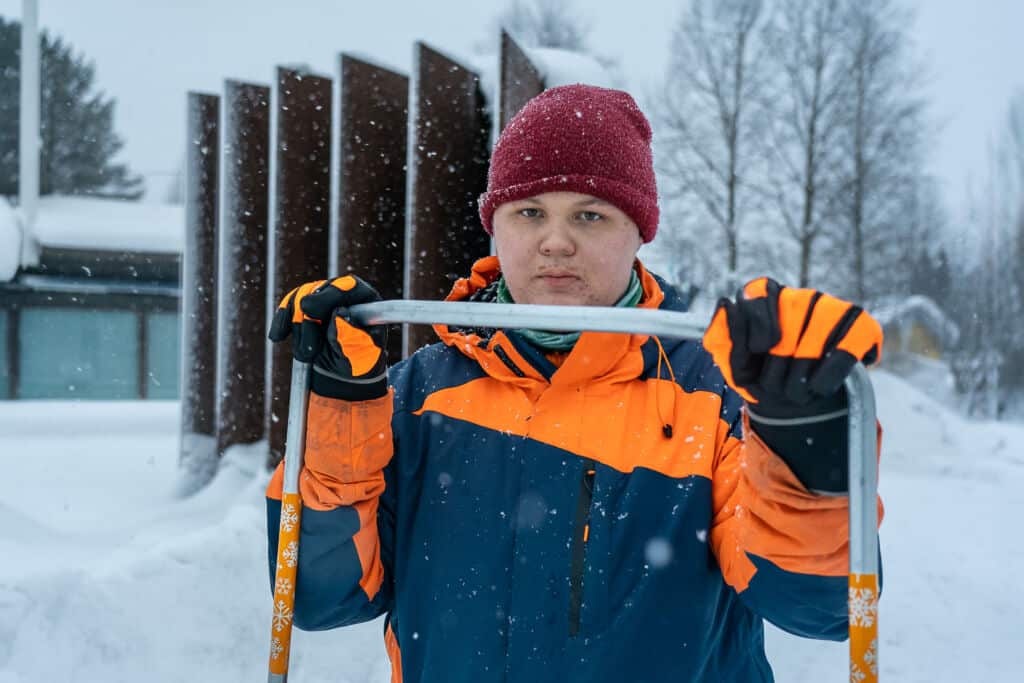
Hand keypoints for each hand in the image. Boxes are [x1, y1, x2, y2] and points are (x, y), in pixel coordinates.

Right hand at [268, 275, 387, 399]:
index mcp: (365, 300)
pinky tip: (277, 335)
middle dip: (310, 319)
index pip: (348, 287)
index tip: (309, 309)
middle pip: (319, 290)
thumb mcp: (361, 354)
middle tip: (311, 348)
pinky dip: (282, 321)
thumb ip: (352, 336)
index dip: (328, 295)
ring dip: (299, 328)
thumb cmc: (359, 362)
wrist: (344, 374)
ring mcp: (323, 298)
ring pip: (301, 299)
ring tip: (307, 355)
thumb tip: (338, 313)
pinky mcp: (305, 307)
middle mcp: (344, 294)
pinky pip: (289, 306)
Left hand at [702, 277, 881, 412]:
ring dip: (795, 386)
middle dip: (772, 373)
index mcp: (768, 294)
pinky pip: (840, 359)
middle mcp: (802, 295)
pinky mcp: (862, 327)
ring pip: (807, 352)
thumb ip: (721, 336)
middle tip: (774, 384)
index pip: (753, 296)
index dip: (750, 330)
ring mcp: (833, 308)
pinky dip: (822, 384)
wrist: (796, 403)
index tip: (758, 350)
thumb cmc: (760, 374)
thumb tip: (725, 302)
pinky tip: (818, 388)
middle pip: (780, 336)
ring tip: (794, 391)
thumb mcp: (733, 361)